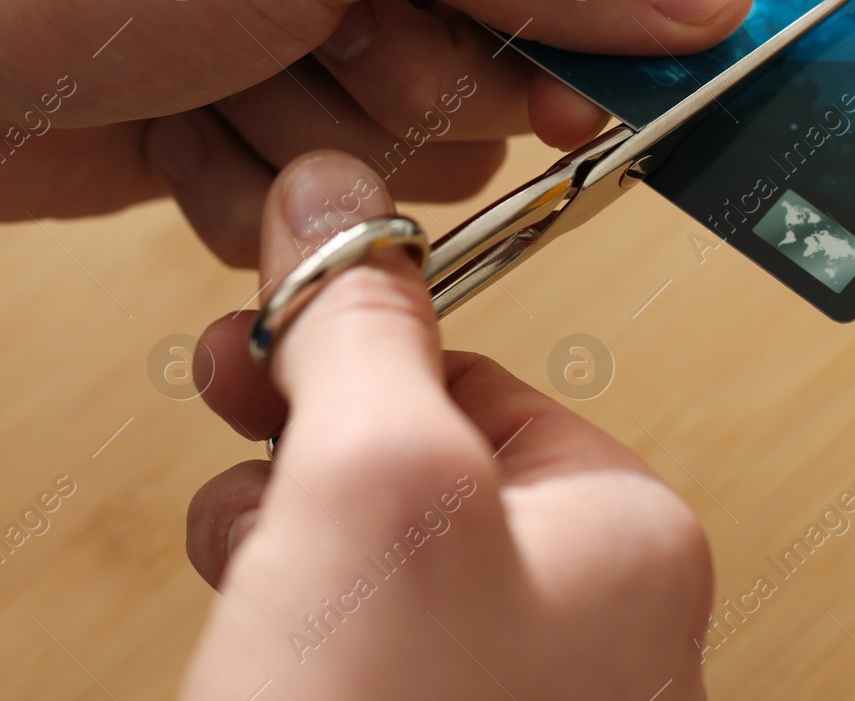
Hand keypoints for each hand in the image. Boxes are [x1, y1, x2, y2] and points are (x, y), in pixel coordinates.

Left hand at [0, 0, 750, 265]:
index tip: (679, 73)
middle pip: (534, 44)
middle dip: (444, 76)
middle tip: (357, 45)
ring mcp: (322, 28)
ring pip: (442, 140)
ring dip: (341, 135)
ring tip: (237, 74)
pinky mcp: (271, 125)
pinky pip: (347, 195)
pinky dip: (267, 182)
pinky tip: (182, 126)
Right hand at [181, 152, 712, 699]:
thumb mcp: (373, 488)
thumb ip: (360, 327)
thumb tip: (336, 202)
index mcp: (620, 538)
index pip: (475, 372)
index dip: (351, 340)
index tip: (268, 328)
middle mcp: (584, 616)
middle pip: (416, 455)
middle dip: (303, 441)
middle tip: (234, 423)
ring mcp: (507, 681)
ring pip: (372, 549)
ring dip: (281, 533)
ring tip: (244, 570)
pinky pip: (355, 633)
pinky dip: (287, 613)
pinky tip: (250, 627)